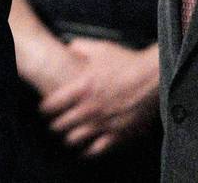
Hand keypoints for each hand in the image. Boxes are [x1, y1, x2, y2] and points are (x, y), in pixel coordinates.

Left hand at [37, 38, 159, 156]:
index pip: (51, 105)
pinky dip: (89, 151)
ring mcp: (103, 123)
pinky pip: (98, 149)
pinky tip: (85, 149)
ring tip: (68, 136)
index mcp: (82, 88)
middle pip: (60, 125)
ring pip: (75, 139)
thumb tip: (67, 46)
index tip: (43, 109)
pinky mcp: (118, 133)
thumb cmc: (128, 62)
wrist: (154, 77)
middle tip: (53, 124)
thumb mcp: (100, 48)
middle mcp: (90, 108)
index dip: (44, 108)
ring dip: (69, 137)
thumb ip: (79, 47)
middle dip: (54, 125)